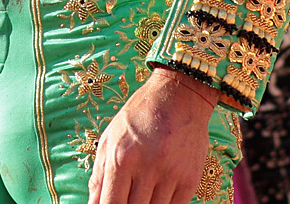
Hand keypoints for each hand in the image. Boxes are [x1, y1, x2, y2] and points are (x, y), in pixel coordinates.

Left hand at [87, 69, 215, 203]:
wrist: (179, 96)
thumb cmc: (139, 116)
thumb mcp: (110, 138)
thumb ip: (99, 175)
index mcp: (120, 158)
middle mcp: (146, 168)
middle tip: (127, 197)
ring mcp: (171, 175)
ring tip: (141, 193)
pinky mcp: (190, 180)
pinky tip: (157, 194)